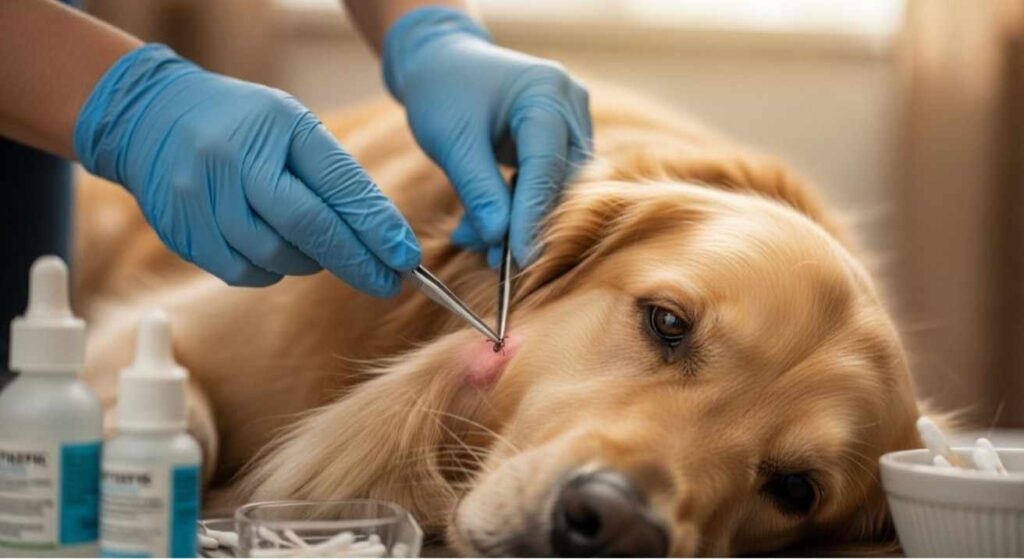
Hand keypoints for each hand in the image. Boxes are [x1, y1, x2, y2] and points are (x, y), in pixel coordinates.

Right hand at [75, 45, 419, 295]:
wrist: (150, 117)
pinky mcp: (182, 231)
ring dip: (312, 263)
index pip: (338, 184)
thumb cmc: (244, 125)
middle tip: (389, 282)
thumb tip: (383, 238)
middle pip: (308, 227)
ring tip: (321, 251)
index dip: (377, 226)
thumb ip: (334, 177)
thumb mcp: (293, 128)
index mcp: (278, 125)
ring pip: (277, 256)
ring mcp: (203, 197)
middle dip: (357, 261)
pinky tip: (276, 250)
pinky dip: (272, 270)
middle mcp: (236, 159)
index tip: (406, 258)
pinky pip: (244, 272)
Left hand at [383, 7, 591, 266]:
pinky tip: (485, 227)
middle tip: (491, 258)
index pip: (547, 162)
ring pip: (555, 187)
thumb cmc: (443, 90)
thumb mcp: (452, 139)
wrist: (441, 62)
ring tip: (474, 240)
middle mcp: (569, 104)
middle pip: (559, 179)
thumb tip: (499, 239)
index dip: (534, 213)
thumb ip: (477, 188)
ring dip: (518, 219)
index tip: (521, 258)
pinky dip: (517, 207)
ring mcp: (570, 122)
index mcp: (547, 91)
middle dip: (524, 222)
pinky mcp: (559, 141)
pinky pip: (546, 183)